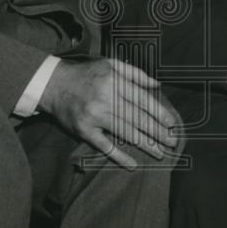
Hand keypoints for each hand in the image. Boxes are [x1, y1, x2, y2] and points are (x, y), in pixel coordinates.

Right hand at [39, 58, 177, 168]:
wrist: (53, 84)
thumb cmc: (87, 74)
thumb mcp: (111, 64)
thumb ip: (135, 73)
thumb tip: (157, 85)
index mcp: (114, 81)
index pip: (142, 100)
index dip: (159, 113)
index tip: (172, 124)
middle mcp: (105, 98)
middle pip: (137, 118)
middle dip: (157, 132)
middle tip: (173, 142)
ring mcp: (94, 116)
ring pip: (124, 133)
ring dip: (145, 144)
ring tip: (160, 153)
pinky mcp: (84, 130)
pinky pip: (104, 145)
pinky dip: (119, 156)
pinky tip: (132, 163)